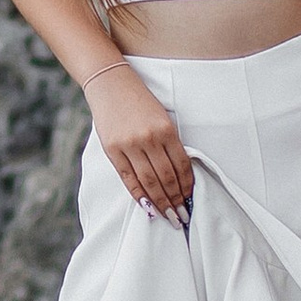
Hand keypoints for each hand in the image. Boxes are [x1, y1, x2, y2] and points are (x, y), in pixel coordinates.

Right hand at [88, 61, 192, 220]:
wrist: (110, 83)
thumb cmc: (139, 100)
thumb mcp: (161, 117)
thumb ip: (169, 143)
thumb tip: (178, 175)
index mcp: (166, 129)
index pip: (181, 165)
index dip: (187, 187)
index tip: (190, 201)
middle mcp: (149, 138)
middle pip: (166, 177)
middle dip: (175, 200)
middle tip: (182, 218)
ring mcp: (129, 144)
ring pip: (149, 181)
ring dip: (160, 202)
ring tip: (168, 217)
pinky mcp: (112, 149)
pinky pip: (128, 178)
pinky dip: (138, 195)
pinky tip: (147, 207)